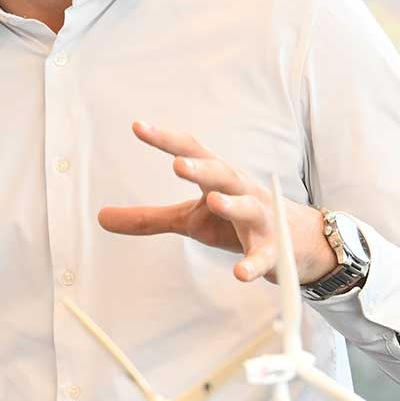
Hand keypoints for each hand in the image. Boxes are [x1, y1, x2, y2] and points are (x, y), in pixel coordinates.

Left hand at [97, 122, 337, 285]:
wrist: (299, 243)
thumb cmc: (235, 222)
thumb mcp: (190, 219)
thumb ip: (147, 218)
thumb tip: (100, 216)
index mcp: (218, 179)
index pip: (191, 152)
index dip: (165, 139)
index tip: (137, 126)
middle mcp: (241, 191)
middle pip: (223, 174)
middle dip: (202, 168)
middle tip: (177, 165)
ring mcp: (262, 219)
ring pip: (250, 208)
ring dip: (232, 205)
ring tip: (214, 202)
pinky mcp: (275, 250)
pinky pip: (265, 257)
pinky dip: (254, 264)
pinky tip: (240, 274)